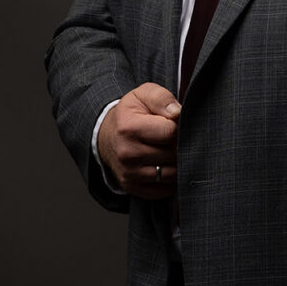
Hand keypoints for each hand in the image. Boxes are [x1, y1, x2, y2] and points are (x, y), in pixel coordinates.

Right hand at [100, 82, 181, 198]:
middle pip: (173, 154)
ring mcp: (129, 173)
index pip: (170, 132)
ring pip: (171, 174)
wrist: (108, 135)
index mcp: (129, 128)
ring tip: (168, 150)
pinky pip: (164, 190)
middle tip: (172, 138)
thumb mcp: (142, 95)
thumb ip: (162, 98)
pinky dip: (169, 180)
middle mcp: (127, 153)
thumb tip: (178, 113)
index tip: (173, 124)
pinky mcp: (132, 187)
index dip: (178, 127)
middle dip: (178, 145)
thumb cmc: (131, 114)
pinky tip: (163, 165)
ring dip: (176, 163)